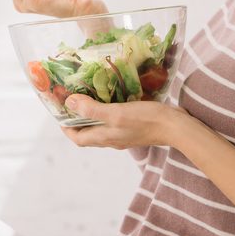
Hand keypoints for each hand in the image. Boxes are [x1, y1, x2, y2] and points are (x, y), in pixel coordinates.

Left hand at [60, 94, 191, 149]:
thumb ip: (92, 110)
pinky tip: (111, 98)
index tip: (59, 112)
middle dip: (77, 119)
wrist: (175, 126)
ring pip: (101, 127)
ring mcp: (123, 135)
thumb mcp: (115, 113)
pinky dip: (107, 111)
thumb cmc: (145, 120)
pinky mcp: (133, 128)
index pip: (78, 139)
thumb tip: (69, 103)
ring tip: (88, 96)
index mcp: (104, 138)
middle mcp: (112, 139)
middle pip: (88, 133)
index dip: (66, 128)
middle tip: (72, 100)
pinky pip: (114, 122)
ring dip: (91, 115)